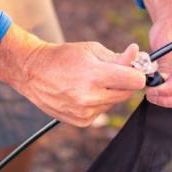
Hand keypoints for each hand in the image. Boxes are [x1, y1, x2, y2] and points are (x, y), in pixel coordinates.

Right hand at [0, 24, 145, 126]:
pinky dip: (98, 102)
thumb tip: (139, 56)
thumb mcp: (91, 49)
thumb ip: (118, 57)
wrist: (33, 72)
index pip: (135, 81)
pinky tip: (83, 92)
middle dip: (124, 82)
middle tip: (111, 72)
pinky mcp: (81, 122)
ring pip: (114, 103)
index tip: (134, 68)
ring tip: (90, 81)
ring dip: (110, 92)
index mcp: (95, 75)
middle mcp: (90, 97)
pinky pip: (102, 112)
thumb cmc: (64, 56)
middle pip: (127, 93)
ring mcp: (85, 112)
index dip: (138, 73)